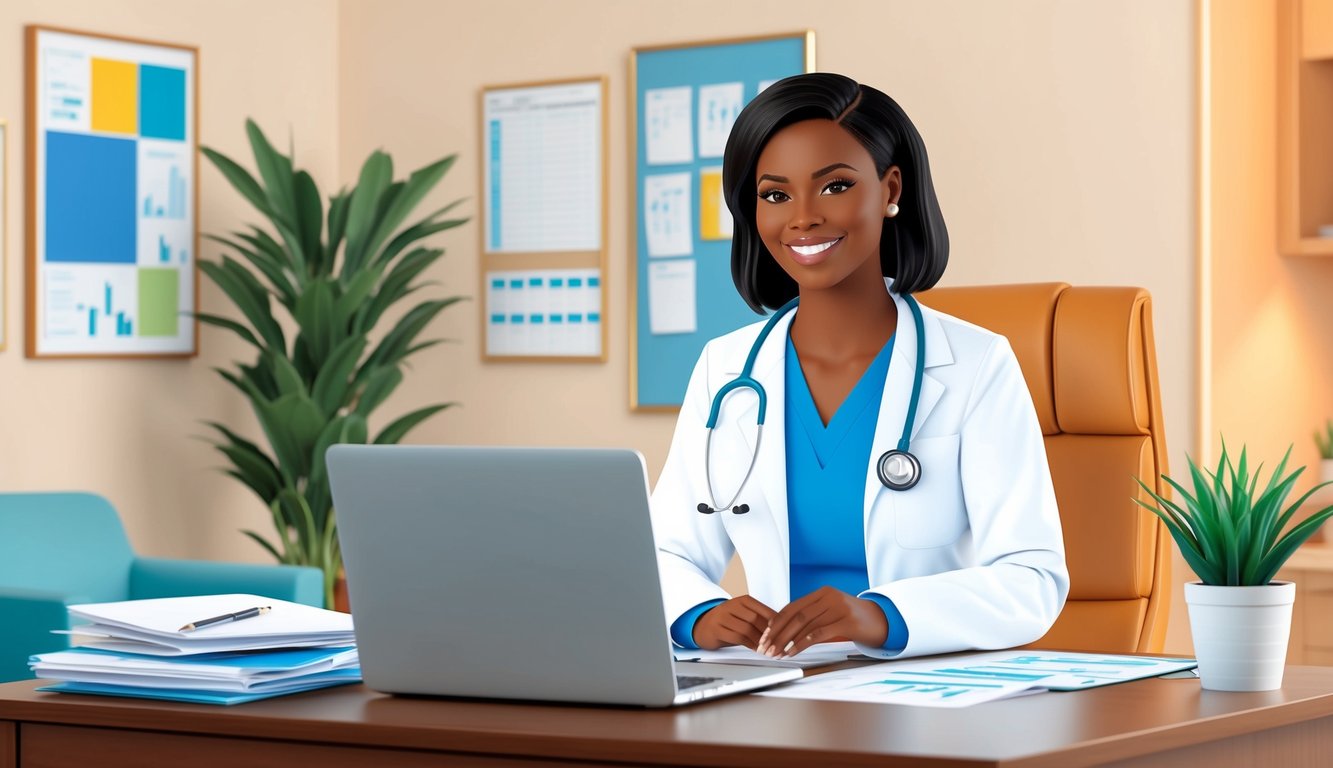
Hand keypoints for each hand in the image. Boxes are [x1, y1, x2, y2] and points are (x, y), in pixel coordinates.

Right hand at [692, 595, 777, 649]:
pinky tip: (756, 649)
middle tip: (777, 644)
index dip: (775, 622)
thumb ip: (759, 619)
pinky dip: (749, 645)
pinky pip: (737, 637)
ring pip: (747, 629)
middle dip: (768, 634)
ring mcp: (723, 617)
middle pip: (755, 619)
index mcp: (743, 600)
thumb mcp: (743, 615)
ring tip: (768, 649)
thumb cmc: (728, 622)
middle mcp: (732, 605)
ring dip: (759, 641)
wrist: (703, 626)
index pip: (763, 609)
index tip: (785, 632)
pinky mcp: (716, 629)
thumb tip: (782, 628)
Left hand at [757, 587, 887, 657]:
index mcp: (822, 593)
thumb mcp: (831, 611)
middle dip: (777, 634)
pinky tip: (793, 652)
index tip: (764, 636)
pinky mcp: (847, 622)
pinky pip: (818, 633)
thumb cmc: (852, 620)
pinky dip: (802, 644)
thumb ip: (812, 615)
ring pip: (805, 625)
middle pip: (796, 616)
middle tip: (766, 649)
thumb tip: (783, 629)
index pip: (792, 607)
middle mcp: (829, 597)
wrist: (882, 621)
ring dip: (787, 641)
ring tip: (777, 654)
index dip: (776, 622)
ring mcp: (839, 608)